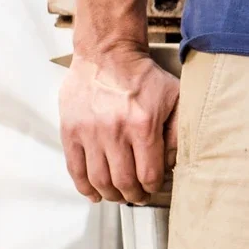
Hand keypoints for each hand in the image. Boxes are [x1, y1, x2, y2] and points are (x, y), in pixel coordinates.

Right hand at [60, 46, 179, 203]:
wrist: (107, 53)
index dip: (152, 188)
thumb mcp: (174, 97)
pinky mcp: (70, 130)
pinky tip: (94, 193)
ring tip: (118, 195)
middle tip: (137, 196)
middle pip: (123, 182)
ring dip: (110, 195)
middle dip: (133, 195)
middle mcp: (115, 131)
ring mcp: (90, 132)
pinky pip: (75, 168)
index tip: (152, 188)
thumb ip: (178, 130)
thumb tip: (173, 162)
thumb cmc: (141, 75)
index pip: (148, 174)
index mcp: (143, 125)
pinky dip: (84, 187)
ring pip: (99, 180)